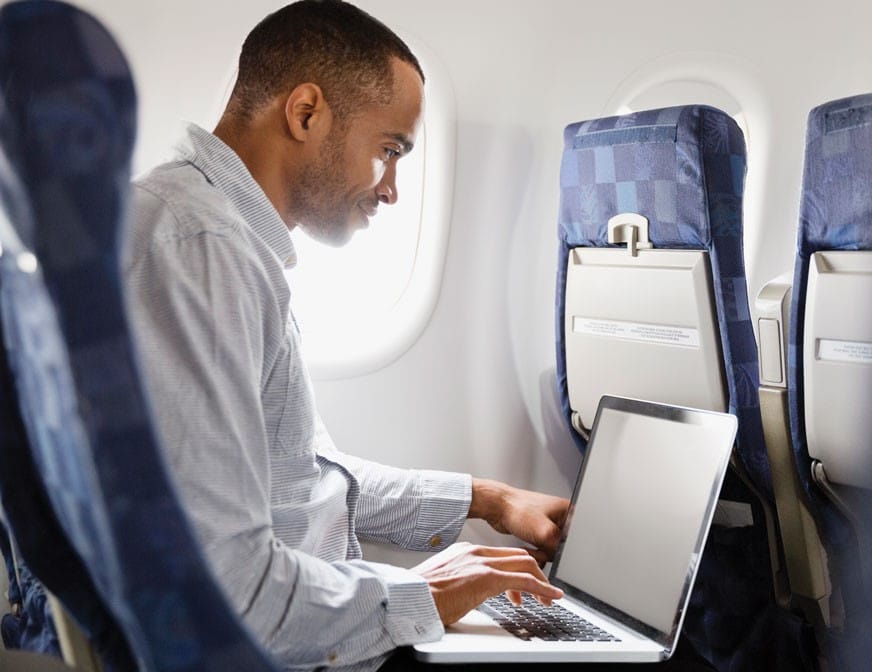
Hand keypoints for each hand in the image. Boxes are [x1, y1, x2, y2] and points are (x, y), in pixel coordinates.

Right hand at [411, 542, 563, 624]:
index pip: (501, 555)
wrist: (409, 597)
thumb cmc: (420, 595)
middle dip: (536, 572)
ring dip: (542, 581)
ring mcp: (482, 563)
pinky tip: (551, 598)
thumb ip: (460, 581)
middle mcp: (476, 552)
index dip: (518, 568)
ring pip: (526, 565)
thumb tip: (467, 593)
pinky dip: (542, 589)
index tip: (525, 585)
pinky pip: (525, 581)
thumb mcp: (444, 582)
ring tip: (550, 597)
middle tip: (544, 590)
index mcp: (465, 551)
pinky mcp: (487, 578)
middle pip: (518, 556)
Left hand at [468, 479, 569, 562]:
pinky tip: (527, 549)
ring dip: (541, 554)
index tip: (555, 551)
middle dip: (550, 552)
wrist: (496, 507)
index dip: (566, 547)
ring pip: (553, 550)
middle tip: (540, 550)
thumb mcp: (545, 531)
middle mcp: (560, 517)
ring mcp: (549, 525)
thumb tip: (564, 557)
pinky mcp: (539, 532)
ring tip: (531, 550)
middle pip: (565, 546)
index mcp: (567, 511)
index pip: (577, 536)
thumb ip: (559, 546)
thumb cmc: (517, 509)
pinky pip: (543, 549)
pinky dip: (535, 553)